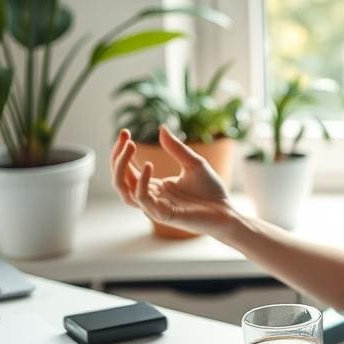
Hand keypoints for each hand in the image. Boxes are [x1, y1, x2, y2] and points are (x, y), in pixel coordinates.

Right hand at [110, 126, 234, 236]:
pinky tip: (150, 165)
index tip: (125, 132)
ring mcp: (155, 207)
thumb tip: (161, 128)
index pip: (128, 170)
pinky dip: (142, 182)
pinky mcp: (163, 215)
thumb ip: (177, 149)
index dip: (122, 152)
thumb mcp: (194, 163)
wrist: (226, 212)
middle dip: (117, 157)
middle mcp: (151, 198)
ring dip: (122, 168)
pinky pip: (144, 199)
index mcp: (155, 186)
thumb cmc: (211, 190)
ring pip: (124, 191)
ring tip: (130, 146)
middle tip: (125, 137)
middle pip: (121, 179)